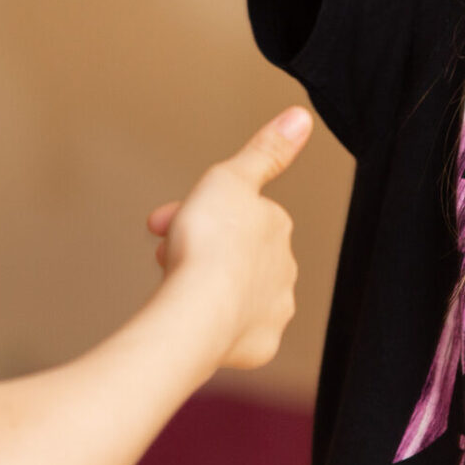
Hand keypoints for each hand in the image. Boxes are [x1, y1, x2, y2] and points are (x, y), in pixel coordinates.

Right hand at [146, 106, 308, 369]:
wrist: (199, 310)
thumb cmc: (209, 242)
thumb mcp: (230, 177)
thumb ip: (267, 149)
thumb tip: (301, 117)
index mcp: (278, 226)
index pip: (236, 213)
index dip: (196, 211)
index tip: (163, 219)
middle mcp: (285, 269)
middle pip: (235, 253)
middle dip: (200, 248)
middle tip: (163, 250)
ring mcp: (274, 310)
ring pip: (236, 292)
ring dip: (207, 284)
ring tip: (174, 286)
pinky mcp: (260, 347)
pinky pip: (235, 332)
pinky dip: (214, 324)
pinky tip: (193, 319)